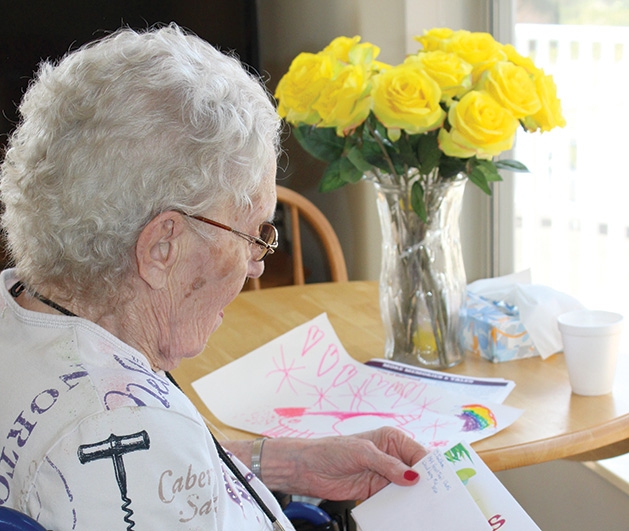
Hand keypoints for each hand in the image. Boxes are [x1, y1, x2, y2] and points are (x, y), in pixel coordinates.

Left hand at [259, 427, 427, 499]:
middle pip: (416, 471)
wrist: (308, 468)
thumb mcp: (362, 452)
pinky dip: (400, 506)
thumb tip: (412, 476)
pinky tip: (406, 513)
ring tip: (424, 508)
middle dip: (424, 483)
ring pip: (407, 488)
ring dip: (413, 497)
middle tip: (435, 497)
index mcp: (391, 439)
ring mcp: (384, 475)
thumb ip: (388, 465)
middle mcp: (390, 456)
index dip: (429, 466)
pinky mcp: (375, 491)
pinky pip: (394, 500)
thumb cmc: (331, 450)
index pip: (418, 452)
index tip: (440, 480)